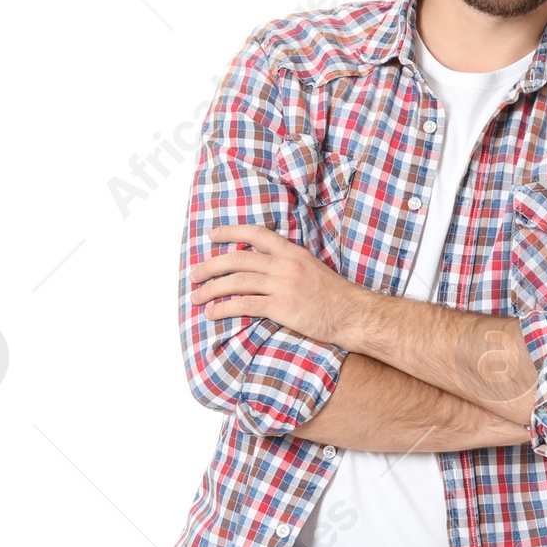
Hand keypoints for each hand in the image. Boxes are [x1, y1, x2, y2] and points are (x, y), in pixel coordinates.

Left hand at [189, 223, 366, 345]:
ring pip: (236, 282)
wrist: (352, 313)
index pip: (256, 234)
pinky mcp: (281, 307)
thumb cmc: (334, 295)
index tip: (213, 235)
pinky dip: (223, 308)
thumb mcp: (312, 268)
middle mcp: (285, 265)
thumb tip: (264, 266)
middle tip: (194, 275)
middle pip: (237, 259)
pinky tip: (212, 313)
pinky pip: (244, 305)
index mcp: (293, 252)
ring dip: (211, 290)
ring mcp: (283, 286)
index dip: (231, 232)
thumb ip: (289, 263)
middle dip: (210, 266)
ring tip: (196, 297)